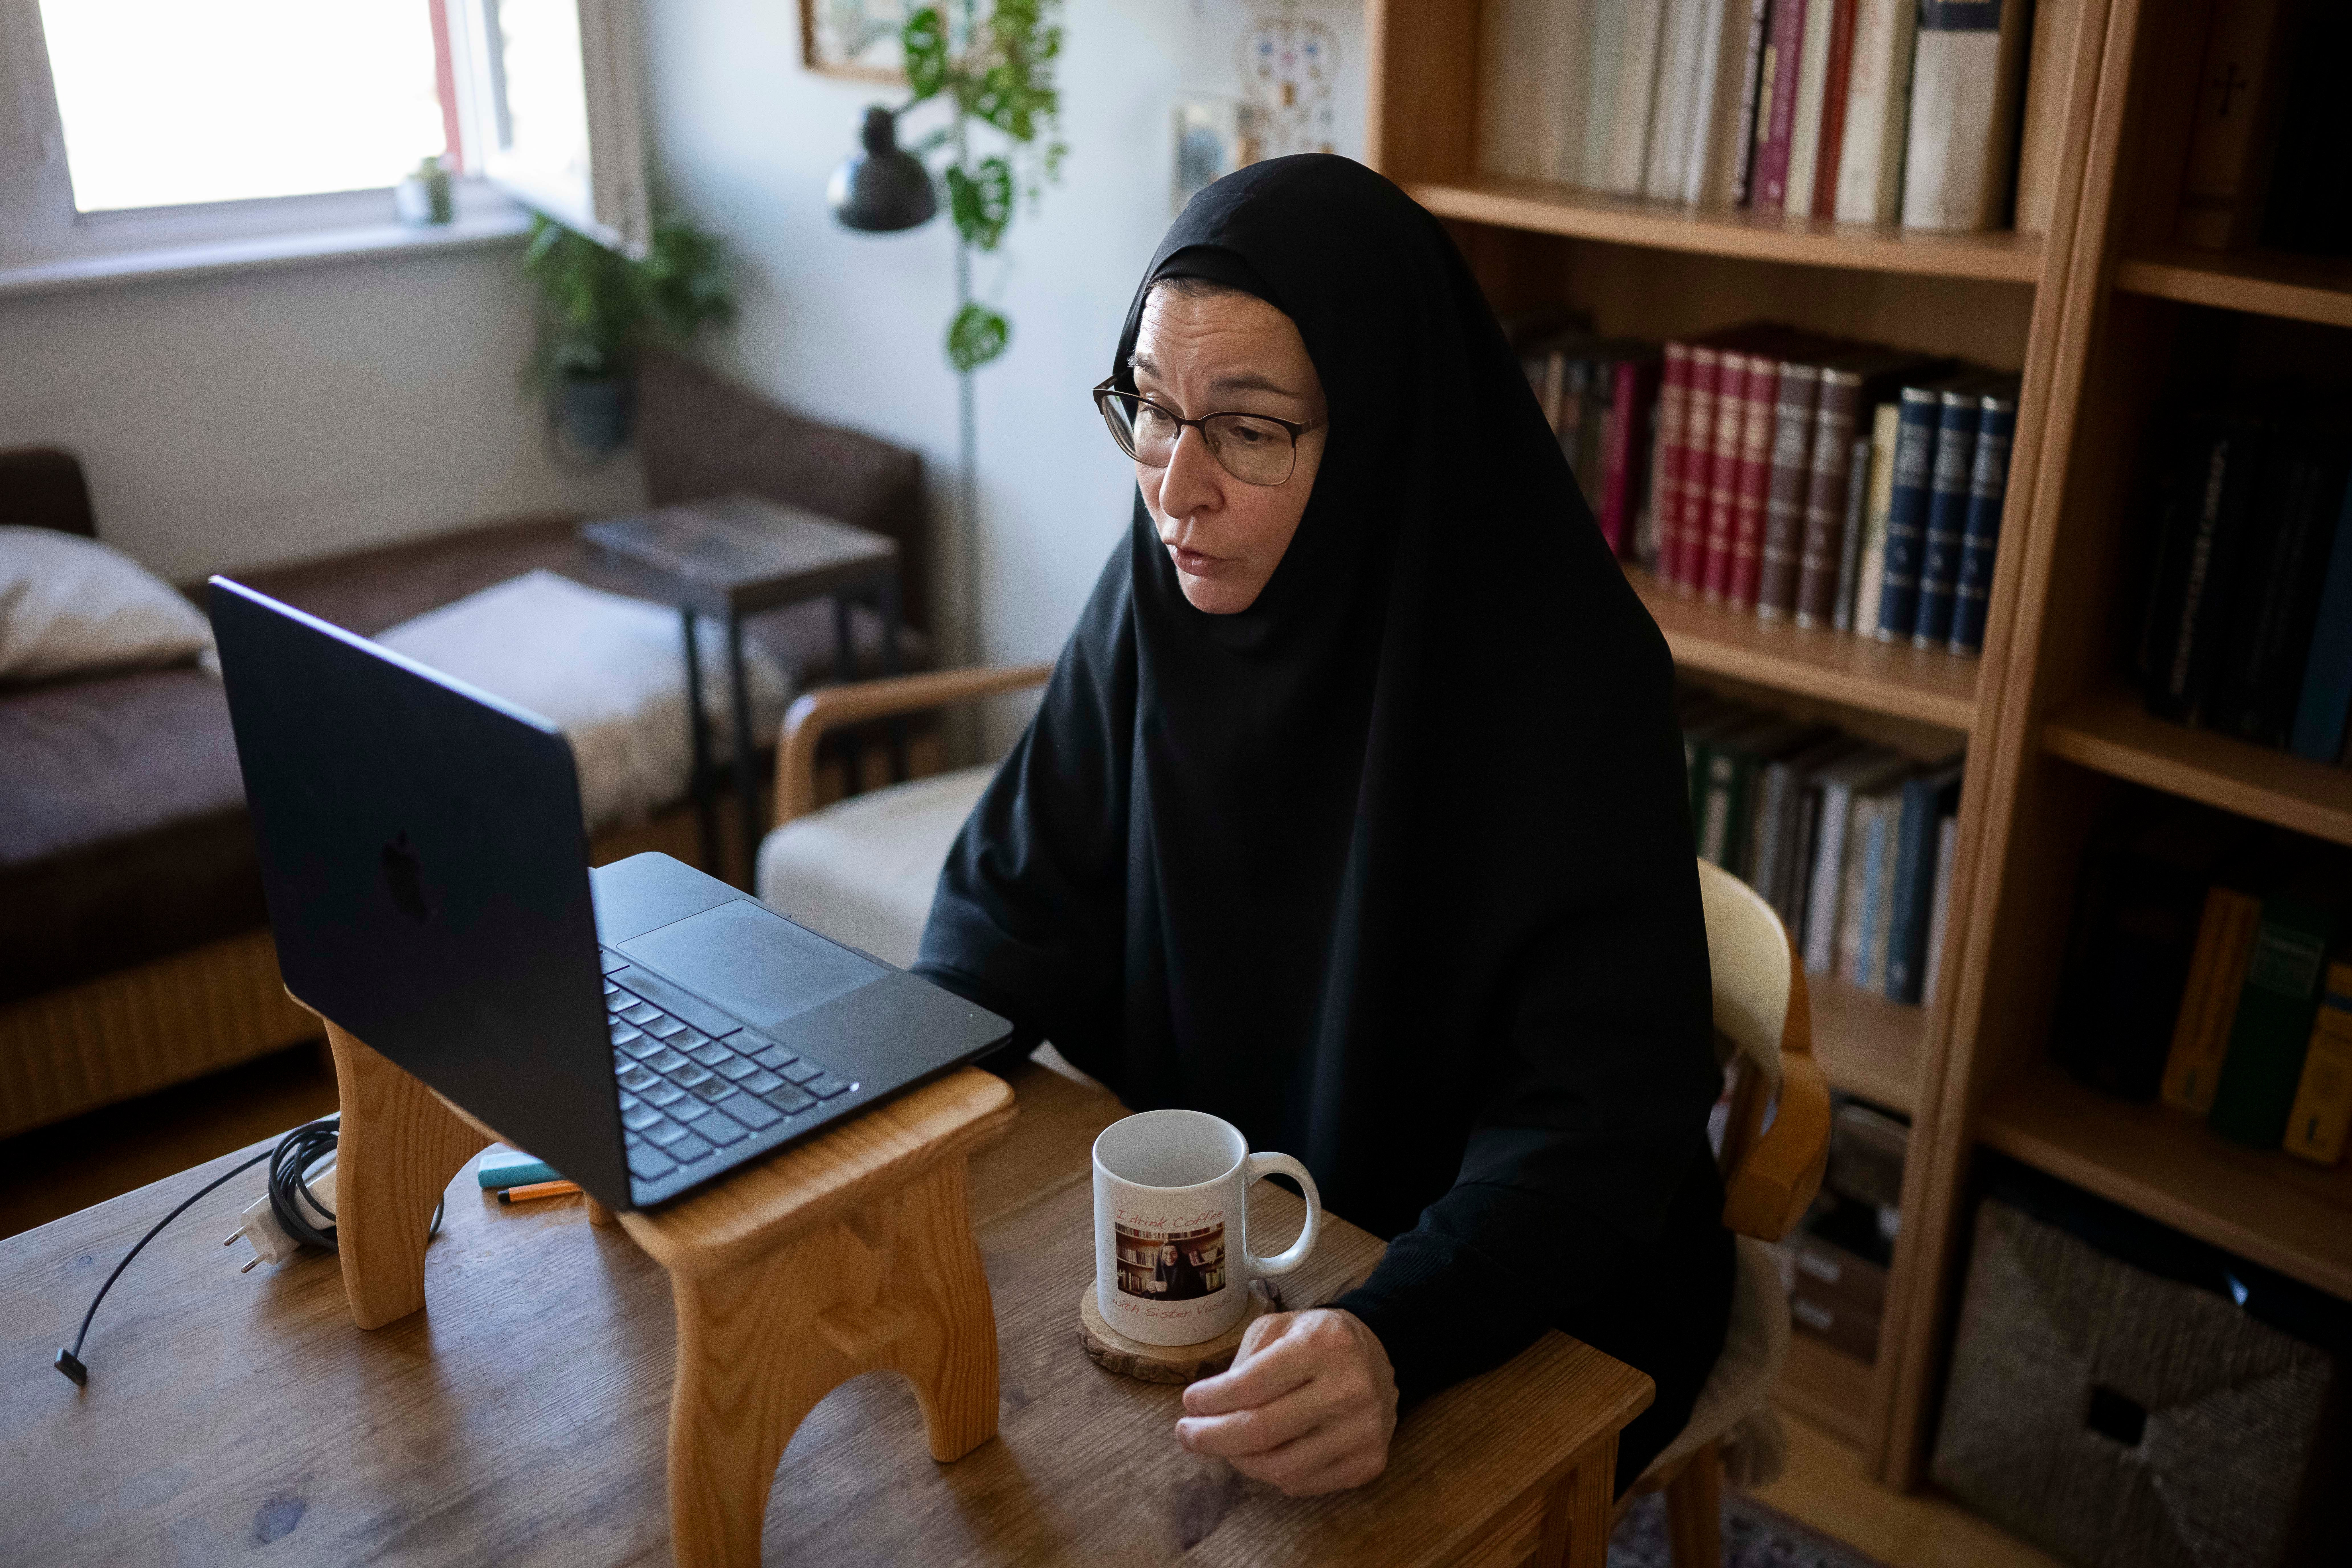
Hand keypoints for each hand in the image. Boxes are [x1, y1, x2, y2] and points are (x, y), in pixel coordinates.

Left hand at [1175, 1308, 1397, 1495]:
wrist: (1379, 1355)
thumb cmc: (1316, 1340)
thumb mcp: (1277, 1328)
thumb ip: (1243, 1362)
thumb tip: (1207, 1409)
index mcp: (1322, 1345)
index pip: (1251, 1385)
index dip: (1211, 1400)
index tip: (1189, 1403)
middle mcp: (1349, 1389)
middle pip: (1261, 1432)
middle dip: (1212, 1438)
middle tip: (1186, 1435)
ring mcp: (1363, 1431)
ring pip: (1281, 1468)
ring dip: (1240, 1461)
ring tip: (1225, 1446)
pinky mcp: (1370, 1462)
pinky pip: (1305, 1485)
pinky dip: (1275, 1475)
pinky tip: (1266, 1455)